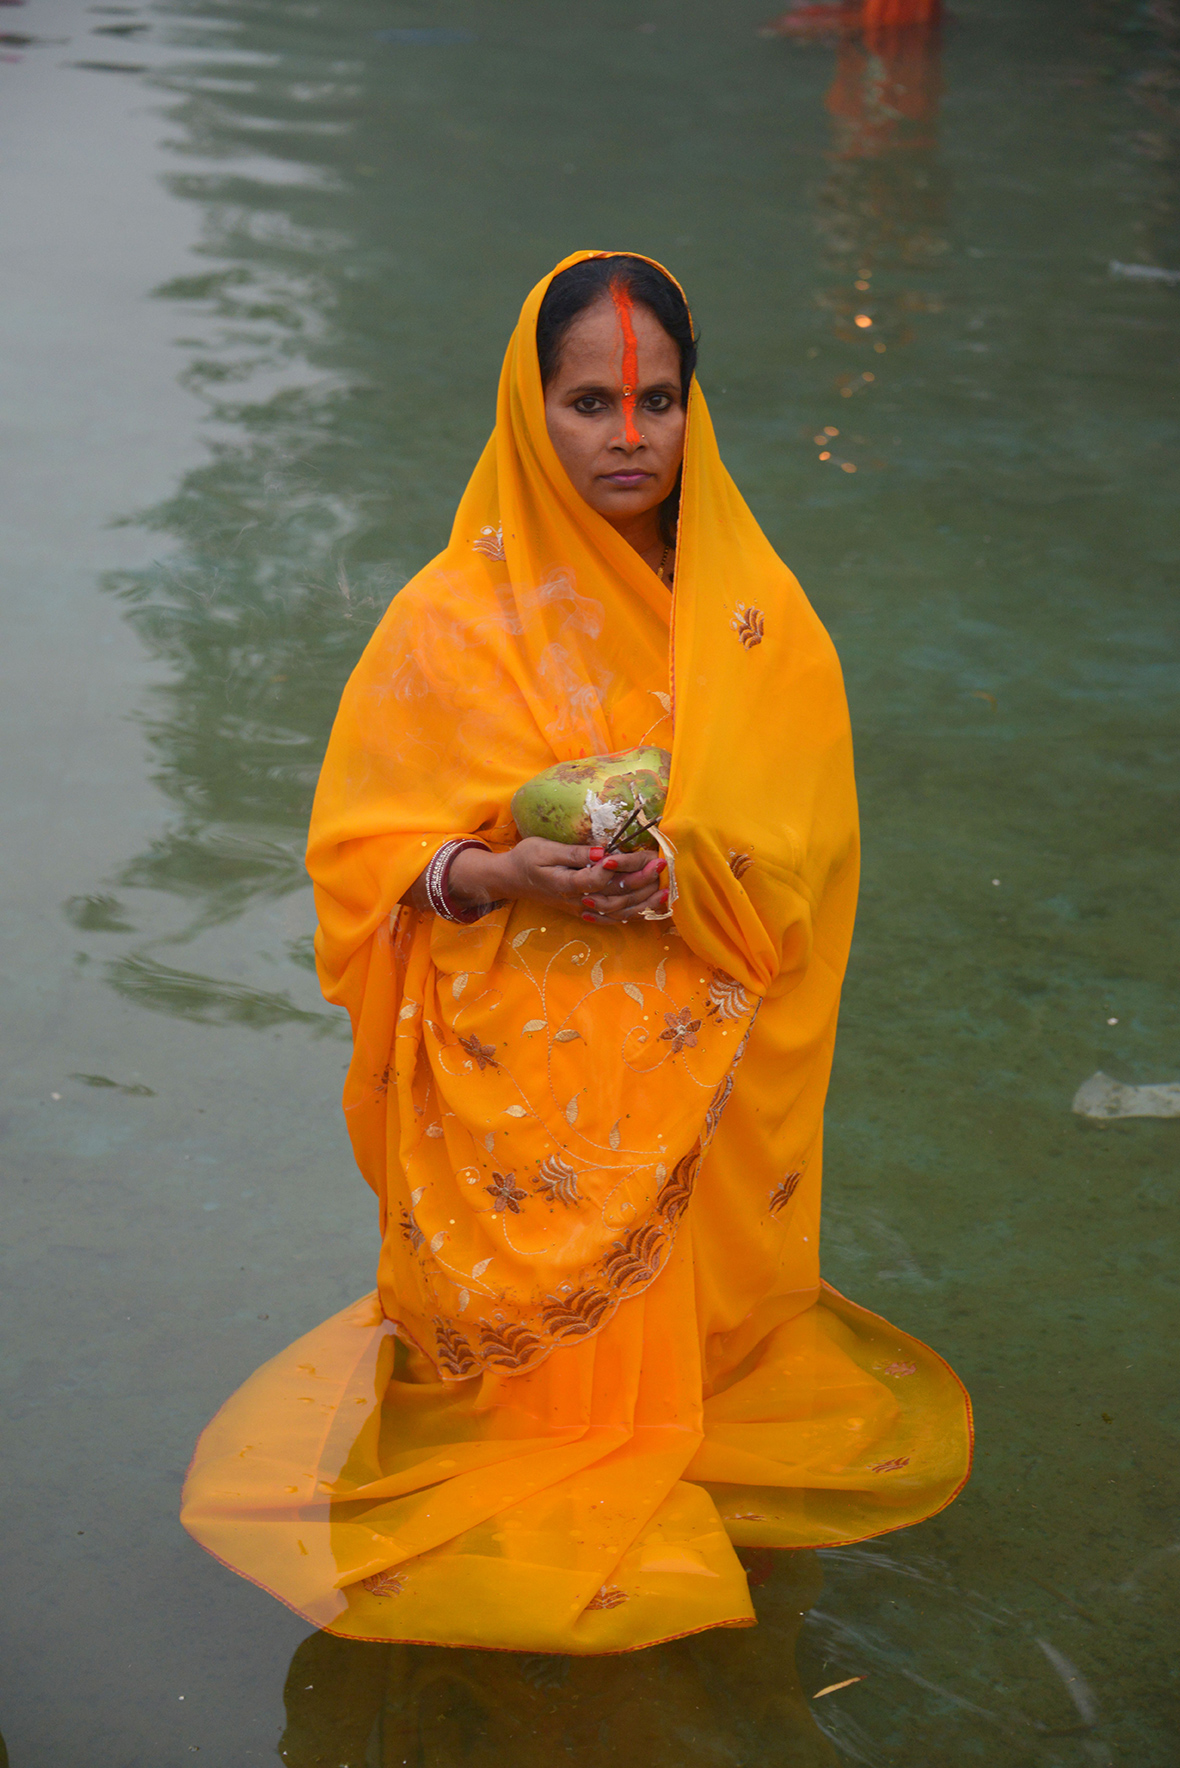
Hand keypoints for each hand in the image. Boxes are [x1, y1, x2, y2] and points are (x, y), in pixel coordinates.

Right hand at [448, 838, 667, 923]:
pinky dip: (631, 916)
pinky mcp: (583, 912)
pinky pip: (611, 919)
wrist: (511, 879)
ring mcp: (580, 909)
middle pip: (613, 896)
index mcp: (564, 882)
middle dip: (640, 882)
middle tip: (660, 866)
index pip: (596, 879)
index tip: (640, 853)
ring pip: (616, 911)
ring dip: (642, 902)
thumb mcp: (544, 848)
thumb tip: (603, 852)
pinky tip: (648, 910)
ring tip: (664, 891)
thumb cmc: (526, 858)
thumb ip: (574, 852)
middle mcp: (575, 900)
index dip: (619, 868)